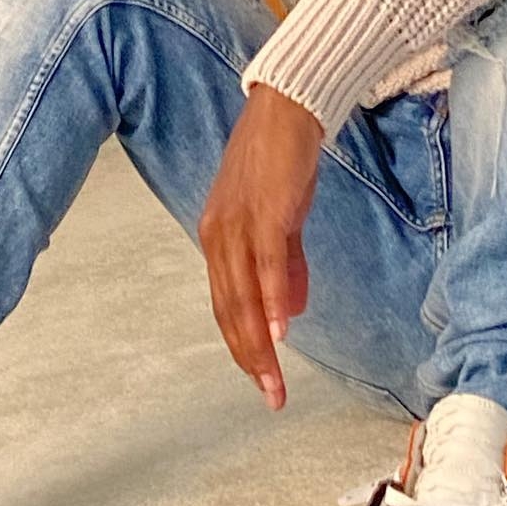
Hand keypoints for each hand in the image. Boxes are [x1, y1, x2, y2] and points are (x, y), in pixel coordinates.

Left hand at [197, 85, 323, 409]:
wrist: (288, 109)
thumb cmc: (281, 162)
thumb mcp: (279, 219)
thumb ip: (284, 266)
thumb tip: (288, 314)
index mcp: (218, 239)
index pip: (226, 305)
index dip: (242, 345)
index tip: (261, 381)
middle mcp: (219, 236)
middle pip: (230, 309)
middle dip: (250, 357)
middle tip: (270, 396)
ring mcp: (239, 224)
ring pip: (243, 295)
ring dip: (259, 342)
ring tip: (273, 380)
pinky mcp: (266, 211)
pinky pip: (267, 264)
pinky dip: (272, 300)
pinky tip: (281, 330)